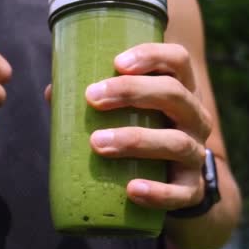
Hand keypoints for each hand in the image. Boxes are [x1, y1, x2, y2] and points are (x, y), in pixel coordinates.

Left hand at [85, 43, 211, 210]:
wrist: (169, 181)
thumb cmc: (139, 131)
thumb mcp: (124, 110)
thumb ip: (93, 99)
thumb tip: (52, 93)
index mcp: (181, 89)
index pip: (178, 59)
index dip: (151, 55)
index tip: (116, 61)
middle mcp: (195, 117)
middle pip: (174, 94)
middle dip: (132, 91)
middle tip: (92, 97)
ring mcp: (196, 153)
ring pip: (176, 142)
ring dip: (135, 140)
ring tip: (97, 143)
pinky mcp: (192, 189)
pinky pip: (182, 192)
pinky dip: (158, 192)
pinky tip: (132, 188)